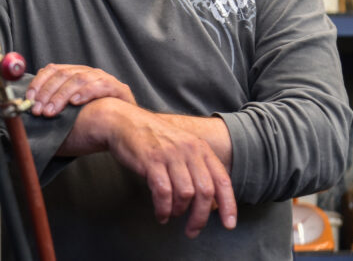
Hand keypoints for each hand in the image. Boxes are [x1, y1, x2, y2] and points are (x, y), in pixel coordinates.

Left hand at [26, 63, 135, 116]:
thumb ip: (55, 106)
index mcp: (76, 74)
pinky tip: (75, 103)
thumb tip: (30, 110)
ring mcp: (103, 79)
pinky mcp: (118, 89)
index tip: (29, 98)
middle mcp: (89, 72)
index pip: (52, 70)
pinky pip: (99, 86)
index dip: (39, 83)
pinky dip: (85, 93)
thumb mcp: (71, 111)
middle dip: (47, 93)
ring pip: (78, 80)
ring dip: (61, 96)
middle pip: (63, 74)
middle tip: (38, 110)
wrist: (128, 128)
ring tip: (51, 111)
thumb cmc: (97, 121)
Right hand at [64, 98, 236, 237]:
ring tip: (171, 214)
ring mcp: (170, 155)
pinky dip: (163, 208)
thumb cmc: (153, 139)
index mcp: (200, 148)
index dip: (229, 205)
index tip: (229, 224)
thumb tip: (210, 203)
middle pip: (205, 191)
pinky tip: (161, 214)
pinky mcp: (151, 161)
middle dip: (200, 216)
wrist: (123, 121)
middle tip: (192, 230)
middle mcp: (189, 150)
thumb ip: (197, 169)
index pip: (222, 180)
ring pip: (185, 193)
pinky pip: (163, 192)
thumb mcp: (182, 147)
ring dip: (179, 211)